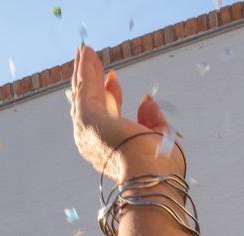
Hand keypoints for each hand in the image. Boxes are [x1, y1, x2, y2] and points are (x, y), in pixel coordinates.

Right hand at [70, 44, 179, 182]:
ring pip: (84, 93)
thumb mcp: (159, 138)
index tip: (113, 79)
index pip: (107, 116)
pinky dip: (86, 70)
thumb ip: (152, 120)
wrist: (151, 178)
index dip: (110, 95)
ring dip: (84, 71)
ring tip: (85, 51)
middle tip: (89, 60)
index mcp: (110, 149)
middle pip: (89, 103)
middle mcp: (93, 141)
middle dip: (90, 80)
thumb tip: (145, 101)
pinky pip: (86, 88)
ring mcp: (88, 130)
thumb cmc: (158, 169)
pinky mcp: (88, 118)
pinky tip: (87, 54)